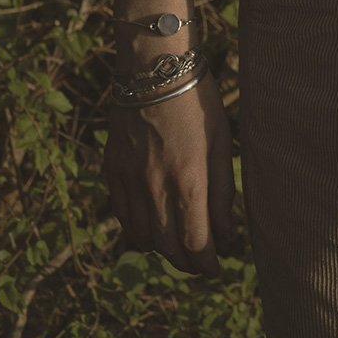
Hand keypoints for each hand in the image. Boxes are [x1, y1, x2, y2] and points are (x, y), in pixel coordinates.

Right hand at [103, 71, 234, 275]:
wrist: (155, 69)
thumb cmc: (198, 103)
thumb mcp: (222, 143)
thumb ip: (222, 192)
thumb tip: (224, 234)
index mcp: (189, 181)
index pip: (195, 243)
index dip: (206, 264)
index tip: (214, 268)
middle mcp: (156, 187)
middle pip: (168, 248)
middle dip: (186, 262)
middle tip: (198, 263)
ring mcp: (130, 181)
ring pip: (143, 237)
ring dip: (162, 249)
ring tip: (177, 246)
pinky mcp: (113, 171)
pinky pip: (122, 216)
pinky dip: (137, 230)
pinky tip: (151, 227)